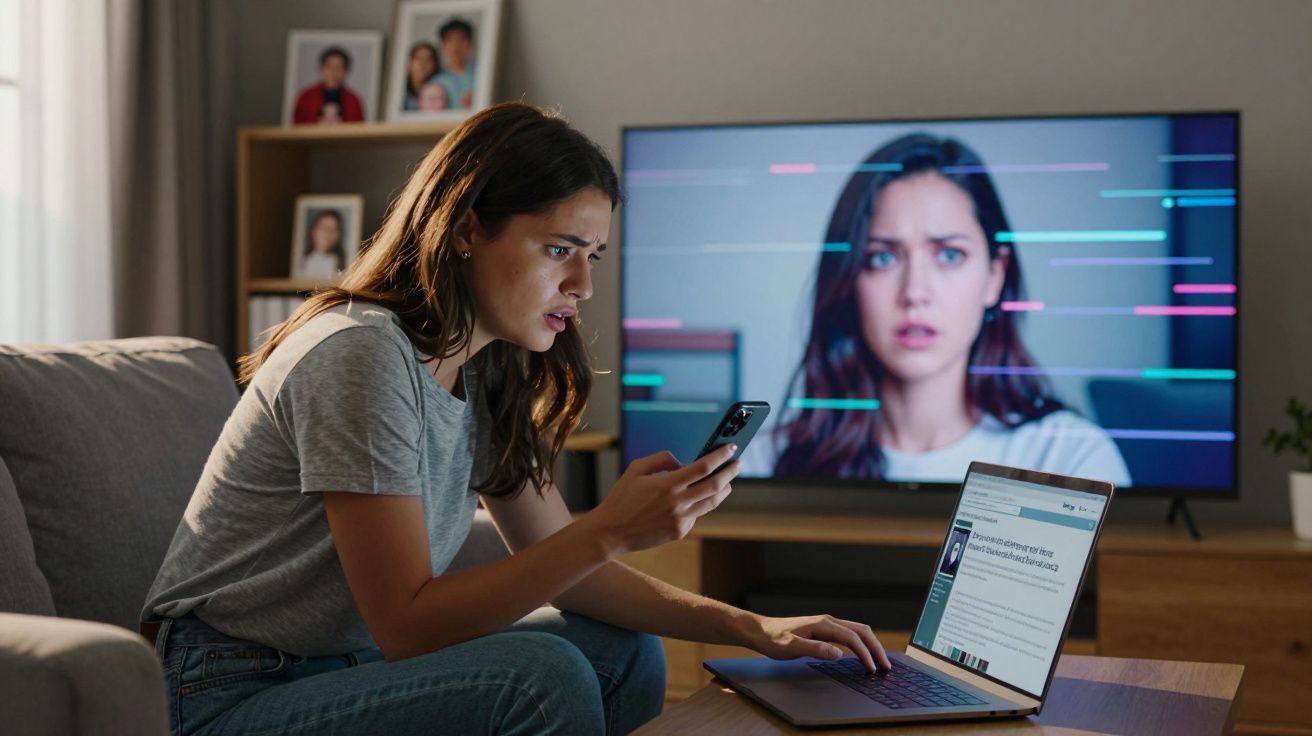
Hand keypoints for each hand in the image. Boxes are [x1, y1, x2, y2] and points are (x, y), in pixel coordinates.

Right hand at [584, 445, 739, 555]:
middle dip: (730, 472)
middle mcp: (678, 502)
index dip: (720, 456)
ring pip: (712, 502)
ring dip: (723, 489)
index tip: (731, 447)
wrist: (611, 532)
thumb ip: (661, 459)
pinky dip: (700, 503)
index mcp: (668, 484)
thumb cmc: (622, 497)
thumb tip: (682, 462)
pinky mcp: (680, 531)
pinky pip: (697, 514)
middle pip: (716, 485)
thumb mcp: (636, 469)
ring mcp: (681, 519)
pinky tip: (696, 498)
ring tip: (726, 480)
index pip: (704, 467)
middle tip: (737, 463)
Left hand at [738, 613, 891, 672]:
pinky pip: (849, 635)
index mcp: (823, 624)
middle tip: (886, 666)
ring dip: (871, 645)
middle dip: (876, 648)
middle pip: (861, 631)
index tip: (873, 669)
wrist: (760, 631)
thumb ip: (815, 649)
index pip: (853, 638)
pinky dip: (861, 644)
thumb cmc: (773, 639)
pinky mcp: (824, 630)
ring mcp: (827, 624)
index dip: (865, 654)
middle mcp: (828, 621)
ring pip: (857, 631)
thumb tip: (838, 653)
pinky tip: (863, 655)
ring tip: (879, 662)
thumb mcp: (791, 647)